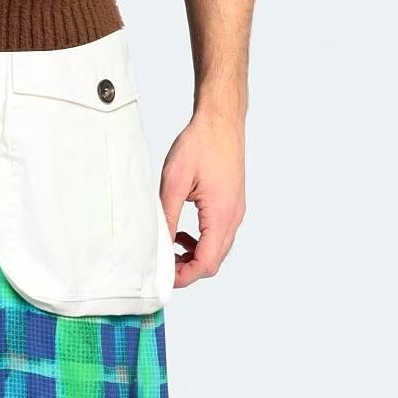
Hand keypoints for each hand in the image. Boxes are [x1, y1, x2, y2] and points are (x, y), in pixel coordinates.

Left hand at [160, 113, 245, 287]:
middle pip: (214, 262)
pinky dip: (202, 242)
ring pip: (218, 250)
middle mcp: (233, 217)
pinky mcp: (232, 205)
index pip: (206, 262)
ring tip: (171, 249)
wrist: (222, 121)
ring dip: (195, 256)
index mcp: (221, 215)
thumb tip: (161, 245)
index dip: (184, 276)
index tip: (164, 277)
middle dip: (188, 270)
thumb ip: (168, 217)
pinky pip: (219, 235)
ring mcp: (236, 212)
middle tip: (164, 266)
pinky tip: (183, 233)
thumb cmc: (201, 144)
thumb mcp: (174, 181)